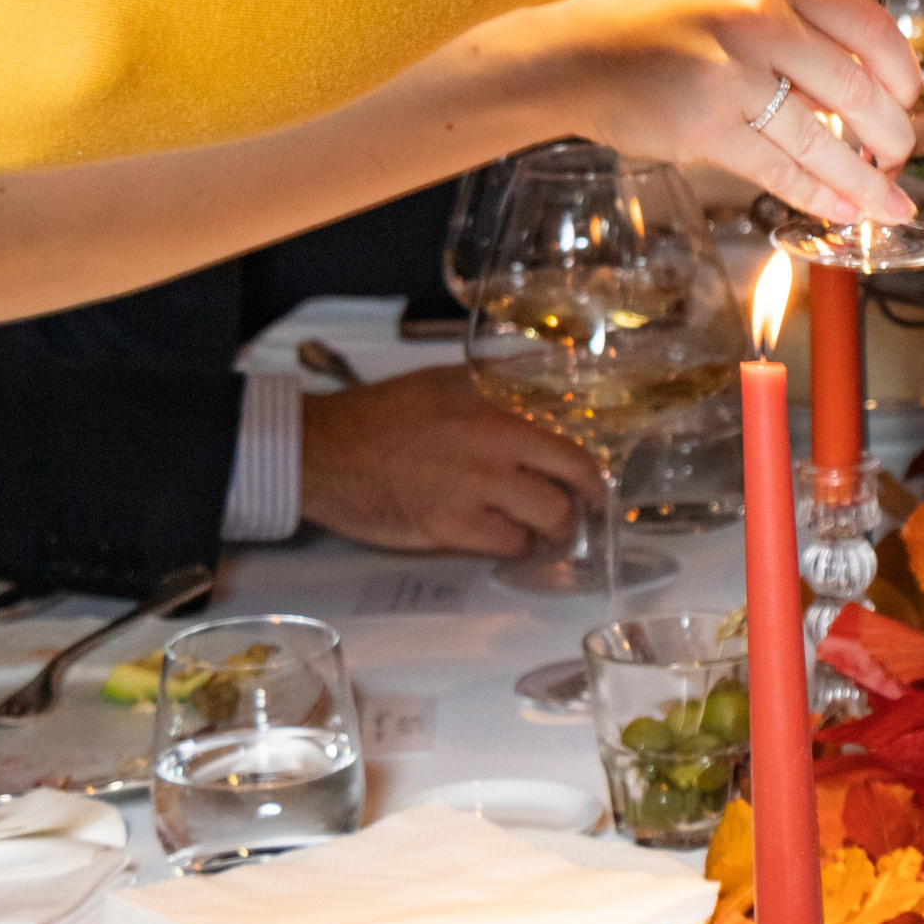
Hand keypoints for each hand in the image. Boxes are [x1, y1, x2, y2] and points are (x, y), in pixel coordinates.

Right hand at [297, 364, 599, 555]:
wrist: (328, 451)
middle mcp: (495, 447)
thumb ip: (497, 382)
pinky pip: (507, 545)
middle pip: (573, 480)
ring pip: (548, 520)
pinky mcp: (450, 529)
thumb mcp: (447, 380)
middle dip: (586, 501)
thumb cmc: (384, 412)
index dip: (591, 465)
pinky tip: (511, 540)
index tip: (595, 474)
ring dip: (554, 529)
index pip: (570, 440)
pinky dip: (517, 545)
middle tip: (585, 508)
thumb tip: (542, 377)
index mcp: (496, 408)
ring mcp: (475, 491)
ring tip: (548, 529)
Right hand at [533, 0, 921, 222]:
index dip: (904, 73)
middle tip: (902, 156)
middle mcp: (761, 19)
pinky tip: (841, 208)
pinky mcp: (707, 126)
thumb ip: (791, 18)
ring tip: (889, 202)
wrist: (571, 43)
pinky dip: (819, 194)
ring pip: (825, 140)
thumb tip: (863, 77)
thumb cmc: (651, 17)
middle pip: (860, 89)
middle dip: (893, 135)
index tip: (911, 99)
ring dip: (866, 180)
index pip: (872, 27)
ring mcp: (734, 74)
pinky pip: (781, 169)